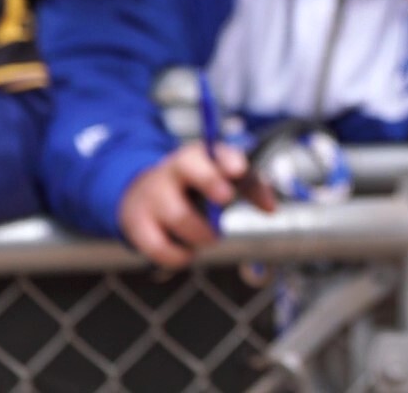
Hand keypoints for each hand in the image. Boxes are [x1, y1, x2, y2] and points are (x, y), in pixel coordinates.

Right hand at [118, 143, 273, 268]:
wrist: (144, 193)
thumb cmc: (195, 186)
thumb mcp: (223, 178)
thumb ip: (251, 187)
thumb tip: (270, 208)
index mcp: (199, 155)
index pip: (214, 150)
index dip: (227, 159)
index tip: (238, 169)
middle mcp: (173, 169)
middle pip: (189, 168)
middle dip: (210, 181)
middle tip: (226, 199)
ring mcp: (152, 195)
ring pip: (178, 215)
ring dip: (201, 233)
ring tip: (208, 237)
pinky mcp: (137, 224)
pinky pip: (158, 246)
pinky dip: (179, 256)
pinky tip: (187, 253)